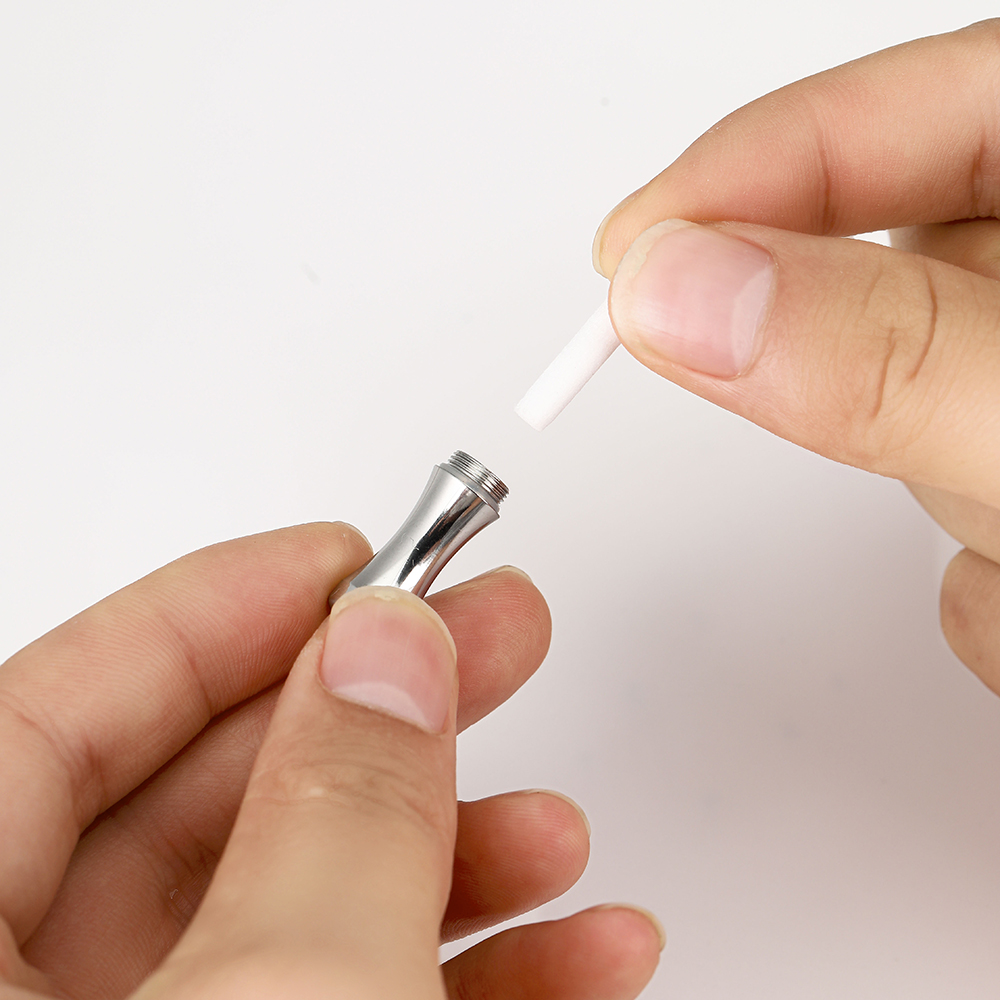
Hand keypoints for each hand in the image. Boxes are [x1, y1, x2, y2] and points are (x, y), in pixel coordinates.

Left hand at [0, 523, 662, 998]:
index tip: (348, 559)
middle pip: (206, 804)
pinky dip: (469, 976)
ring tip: (554, 827)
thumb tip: (386, 646)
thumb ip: (333, 818)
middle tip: (489, 641)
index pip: (60, 707)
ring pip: (294, 913)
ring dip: (447, 857)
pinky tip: (573, 949)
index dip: (218, 611)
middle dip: (379, 715)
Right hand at [593, 18, 999, 696]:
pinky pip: (943, 495)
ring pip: (905, 410)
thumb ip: (877, 352)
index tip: (626, 260)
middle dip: (870, 387)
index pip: (887, 114)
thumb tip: (673, 290)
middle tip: (919, 450)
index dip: (739, 174)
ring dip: (940, 495)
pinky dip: (977, 561)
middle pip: (885, 275)